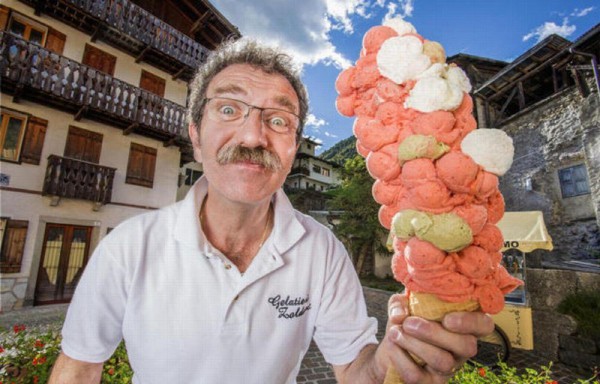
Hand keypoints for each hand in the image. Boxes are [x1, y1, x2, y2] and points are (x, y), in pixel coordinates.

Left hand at [374, 293, 493, 383]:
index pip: (484, 325)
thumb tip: (400, 315)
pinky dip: (400, 358)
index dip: (472, 322)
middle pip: (467, 346)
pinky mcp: (429, 383)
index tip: (447, 319)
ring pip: (442, 361)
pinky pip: (417, 376)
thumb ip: (401, 303)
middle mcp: (461, 349)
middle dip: (434, 333)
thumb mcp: (404, 304)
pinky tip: (392, 344)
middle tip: (409, 323)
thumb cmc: (407, 321)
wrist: (391, 346)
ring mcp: (448, 369)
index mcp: (463, 325)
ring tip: (395, 332)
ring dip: (414, 344)